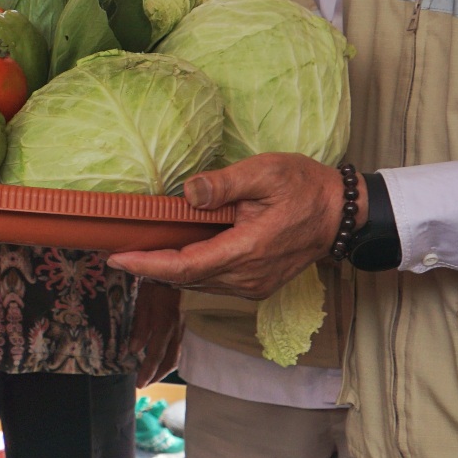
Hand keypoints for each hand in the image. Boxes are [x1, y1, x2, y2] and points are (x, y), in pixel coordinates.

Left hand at [108, 153, 343, 298]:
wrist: (341, 214)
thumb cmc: (304, 187)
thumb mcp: (266, 171)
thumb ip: (225, 184)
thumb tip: (188, 193)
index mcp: (247, 250)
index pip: (185, 266)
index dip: (148, 264)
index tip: (118, 257)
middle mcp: (247, 277)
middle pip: (186, 279)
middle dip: (149, 268)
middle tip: (117, 251)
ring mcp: (253, 285)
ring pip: (198, 283)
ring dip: (168, 271)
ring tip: (138, 253)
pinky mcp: (256, 285)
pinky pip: (214, 282)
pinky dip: (189, 271)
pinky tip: (174, 255)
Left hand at [124, 281, 183, 387]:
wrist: (173, 268)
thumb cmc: (154, 281)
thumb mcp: (143, 301)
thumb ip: (140, 326)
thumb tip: (133, 350)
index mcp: (165, 324)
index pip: (155, 354)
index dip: (148, 371)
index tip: (140, 385)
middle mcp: (176, 328)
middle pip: (170, 360)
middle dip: (157, 375)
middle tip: (145, 384)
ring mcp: (182, 325)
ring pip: (176, 353)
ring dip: (164, 368)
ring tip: (153, 376)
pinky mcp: (183, 321)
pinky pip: (178, 344)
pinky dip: (170, 356)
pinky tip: (163, 358)